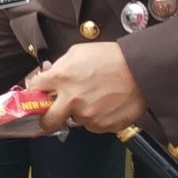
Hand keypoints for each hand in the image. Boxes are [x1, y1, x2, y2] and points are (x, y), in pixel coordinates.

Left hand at [29, 43, 146, 134]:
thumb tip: (46, 76)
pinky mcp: (102, 125)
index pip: (35, 91)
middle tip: (51, 116)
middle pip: (47, 121)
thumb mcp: (78, 52)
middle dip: (46, 120)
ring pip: (74, 121)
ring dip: (79, 113)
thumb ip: (59, 66)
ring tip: (94, 98)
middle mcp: (71, 99)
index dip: (35, 93)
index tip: (36, 97)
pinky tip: (105, 104)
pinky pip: (92, 125)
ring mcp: (87, 114)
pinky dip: (96, 118)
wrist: (142, 70)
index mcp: (61, 78)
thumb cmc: (111, 58)